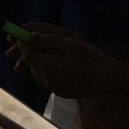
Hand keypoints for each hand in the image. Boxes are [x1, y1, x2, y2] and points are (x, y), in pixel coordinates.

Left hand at [7, 23, 128, 98]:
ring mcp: (53, 88)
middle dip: (29, 54)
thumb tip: (30, 36)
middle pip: (31, 65)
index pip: (27, 54)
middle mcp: (47, 79)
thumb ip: (47, 40)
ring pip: (39, 73)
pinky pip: (48, 80)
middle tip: (31, 44)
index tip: (21, 36)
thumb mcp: (68, 44)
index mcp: (47, 65)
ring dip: (38, 63)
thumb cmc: (89, 59)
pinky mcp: (60, 92)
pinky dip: (48, 72)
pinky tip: (58, 66)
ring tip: (45, 54)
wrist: (107, 80)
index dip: (23, 44)